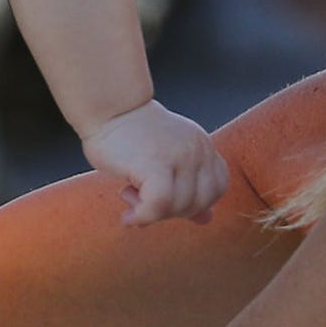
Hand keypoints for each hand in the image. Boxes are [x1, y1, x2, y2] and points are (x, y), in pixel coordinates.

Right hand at [78, 99, 231, 226]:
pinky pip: (159, 205)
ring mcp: (180, 156)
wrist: (108, 107)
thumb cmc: (129, 134)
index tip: (166, 199)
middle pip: (201, 201)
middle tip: (143, 201)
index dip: (195, 202)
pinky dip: (143, 216)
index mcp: (203, 146)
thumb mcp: (167, 160)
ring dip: (152, 213)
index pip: (217, 187)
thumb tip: (207, 219)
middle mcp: (197, 149)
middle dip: (171, 212)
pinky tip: (128, 216)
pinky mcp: (156, 163)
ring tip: (130, 196)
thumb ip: (189, 188)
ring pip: (180, 206)